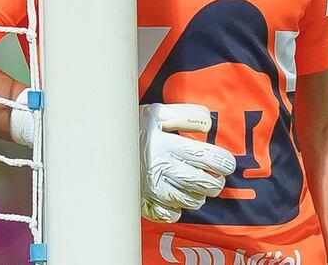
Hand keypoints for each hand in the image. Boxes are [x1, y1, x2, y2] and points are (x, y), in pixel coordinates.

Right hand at [139, 103, 235, 222]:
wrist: (99, 143)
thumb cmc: (133, 127)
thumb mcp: (158, 113)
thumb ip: (186, 115)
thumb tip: (209, 122)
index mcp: (166, 145)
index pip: (204, 157)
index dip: (222, 162)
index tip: (227, 164)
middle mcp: (160, 168)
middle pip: (200, 182)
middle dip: (215, 182)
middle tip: (217, 178)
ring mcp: (151, 188)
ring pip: (188, 200)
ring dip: (199, 195)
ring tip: (200, 188)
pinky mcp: (142, 201)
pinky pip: (169, 214)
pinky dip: (178, 210)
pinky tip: (178, 200)